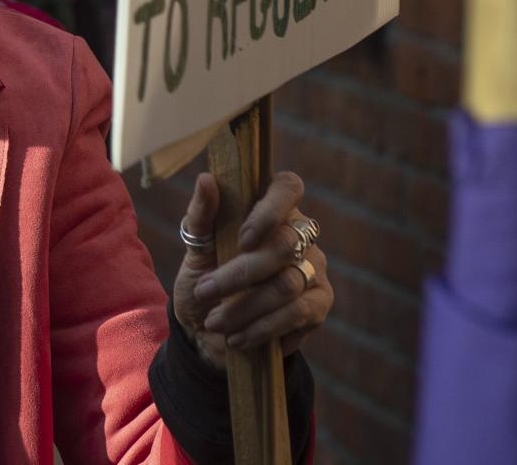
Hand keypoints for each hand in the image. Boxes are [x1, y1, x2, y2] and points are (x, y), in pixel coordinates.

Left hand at [168, 171, 332, 366]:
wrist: (209, 326)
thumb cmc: (205, 273)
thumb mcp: (196, 245)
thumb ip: (202, 214)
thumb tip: (206, 179)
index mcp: (271, 207)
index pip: (288, 188)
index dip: (270, 210)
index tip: (243, 239)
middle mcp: (300, 234)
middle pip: (284, 245)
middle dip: (239, 274)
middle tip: (204, 292)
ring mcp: (314, 268)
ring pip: (287, 284)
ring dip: (246, 307)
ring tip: (215, 322)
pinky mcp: (319, 304)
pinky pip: (297, 314)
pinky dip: (263, 328)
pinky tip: (238, 338)